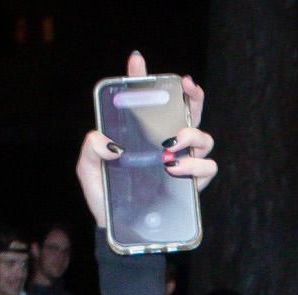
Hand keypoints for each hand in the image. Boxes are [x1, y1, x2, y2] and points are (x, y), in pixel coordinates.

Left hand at [74, 54, 213, 232]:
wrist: (117, 230)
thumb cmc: (104, 197)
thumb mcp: (88, 171)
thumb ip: (90, 150)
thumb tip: (104, 139)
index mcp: (142, 135)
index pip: (147, 102)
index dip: (143, 77)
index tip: (137, 60)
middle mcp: (166, 144)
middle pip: (188, 112)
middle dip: (192, 96)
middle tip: (186, 87)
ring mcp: (182, 163)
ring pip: (204, 137)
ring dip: (193, 134)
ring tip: (174, 143)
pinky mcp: (193, 183)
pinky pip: (208, 166)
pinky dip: (196, 164)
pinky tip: (176, 168)